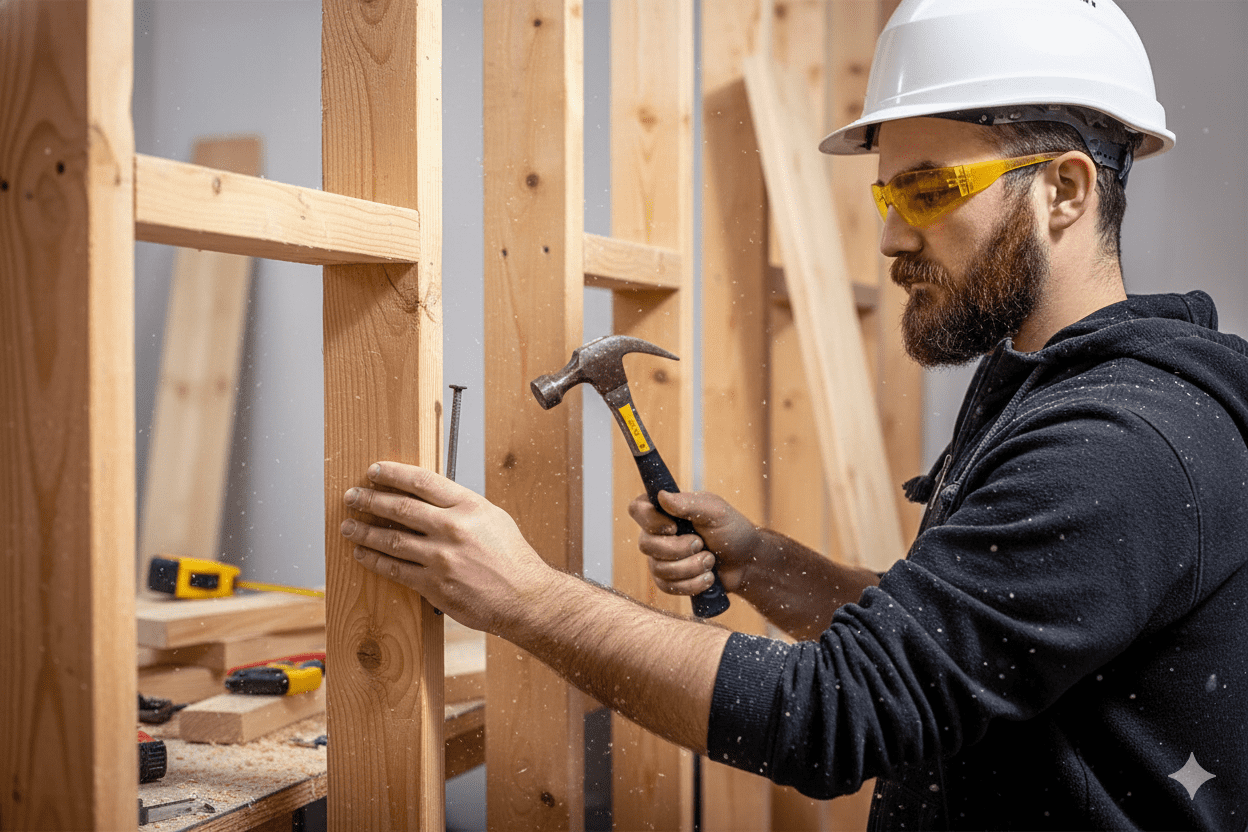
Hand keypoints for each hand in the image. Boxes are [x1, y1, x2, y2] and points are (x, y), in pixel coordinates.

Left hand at [339, 461, 552, 633]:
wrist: (525, 597)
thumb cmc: (512, 558)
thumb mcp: (492, 518)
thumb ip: (461, 507)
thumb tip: (430, 498)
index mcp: (468, 506)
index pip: (421, 481)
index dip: (393, 473)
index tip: (374, 471)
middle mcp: (453, 528)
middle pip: (400, 508)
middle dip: (370, 500)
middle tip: (352, 497)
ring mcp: (441, 558)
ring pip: (391, 540)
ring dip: (364, 532)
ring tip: (348, 526)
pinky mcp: (434, 584)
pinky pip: (395, 570)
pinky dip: (375, 561)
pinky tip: (362, 555)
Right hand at [628, 491, 761, 598]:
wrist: (746, 561)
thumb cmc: (731, 530)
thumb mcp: (715, 511)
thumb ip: (689, 503)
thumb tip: (662, 496)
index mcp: (665, 510)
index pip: (637, 509)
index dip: (650, 520)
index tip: (674, 527)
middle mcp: (657, 533)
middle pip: (646, 544)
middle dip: (679, 549)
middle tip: (702, 544)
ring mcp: (660, 558)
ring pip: (659, 569)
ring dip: (691, 567)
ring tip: (711, 561)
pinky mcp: (668, 580)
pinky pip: (667, 587)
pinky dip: (692, 584)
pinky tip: (708, 577)